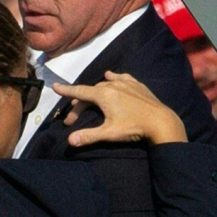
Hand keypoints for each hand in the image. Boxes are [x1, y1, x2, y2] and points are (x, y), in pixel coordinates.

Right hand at [54, 71, 185, 146]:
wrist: (162, 122)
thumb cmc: (134, 128)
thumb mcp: (109, 133)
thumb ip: (88, 136)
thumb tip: (70, 141)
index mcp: (103, 95)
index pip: (79, 92)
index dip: (65, 90)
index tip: (54, 86)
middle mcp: (112, 85)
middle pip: (90, 92)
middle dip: (79, 104)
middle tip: (73, 120)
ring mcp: (126, 84)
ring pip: (104, 84)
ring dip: (94, 92)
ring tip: (89, 99)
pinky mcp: (137, 85)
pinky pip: (122, 78)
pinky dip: (114, 77)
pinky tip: (112, 76)